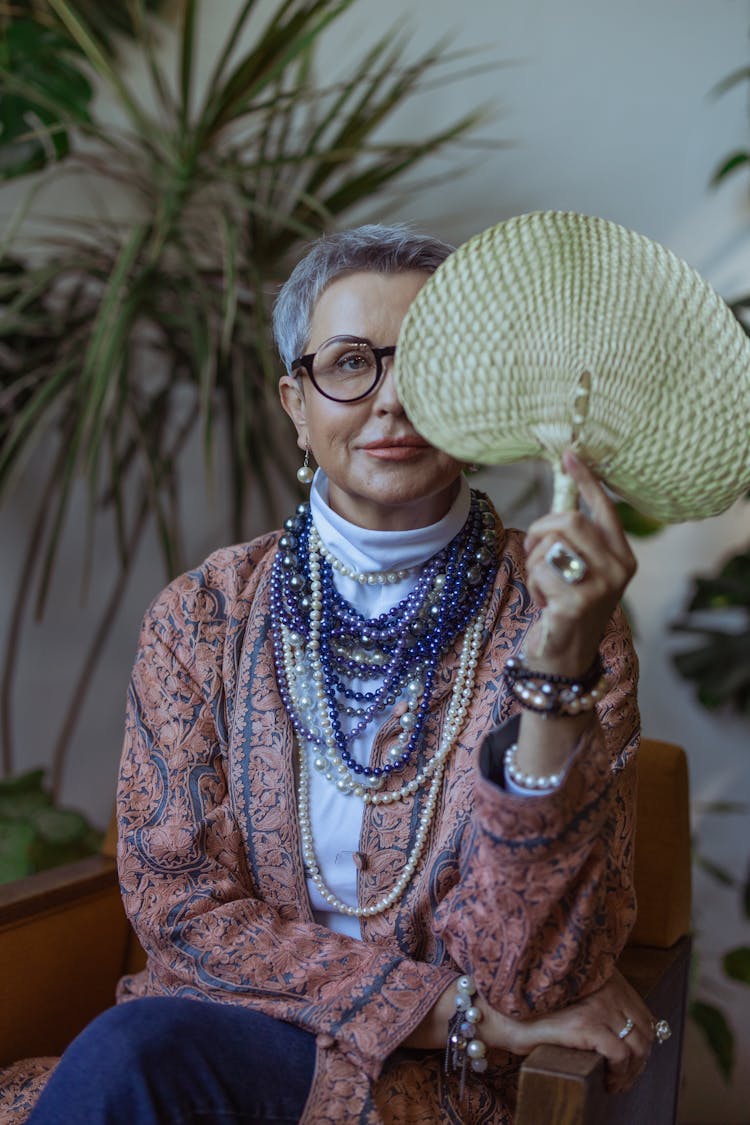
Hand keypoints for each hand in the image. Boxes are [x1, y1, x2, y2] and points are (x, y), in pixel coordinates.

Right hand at [501, 968, 654, 1093]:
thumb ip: (600, 1005)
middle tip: (624, 1080)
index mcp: (607, 978)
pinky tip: (607, 1082)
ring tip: (615, 1085)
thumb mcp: (576, 1001)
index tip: (633, 1064)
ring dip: (631, 1072)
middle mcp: (607, 988)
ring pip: (637, 1046)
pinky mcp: (586, 1024)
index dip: (644, 1044)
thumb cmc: (536, 1010)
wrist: (505, 1013)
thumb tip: (627, 1035)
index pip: (644, 1015)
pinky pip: (620, 1054)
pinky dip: (618, 1073)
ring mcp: (598, 1005)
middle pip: (645, 1031)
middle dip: (640, 1062)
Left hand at [523, 450, 636, 673]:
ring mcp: (600, 587)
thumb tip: (561, 502)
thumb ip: (575, 540)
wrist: (564, 658)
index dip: (585, 481)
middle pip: (569, 520)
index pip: (605, 509)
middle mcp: (619, 569)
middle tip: (533, 550)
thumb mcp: (579, 570)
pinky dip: (533, 585)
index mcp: (622, 557)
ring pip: (551, 545)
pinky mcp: (576, 603)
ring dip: (535, 562)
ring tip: (543, 586)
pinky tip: (543, 604)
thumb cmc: (566, 608)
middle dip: (541, 530)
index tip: (570, 456)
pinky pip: (540, 571)